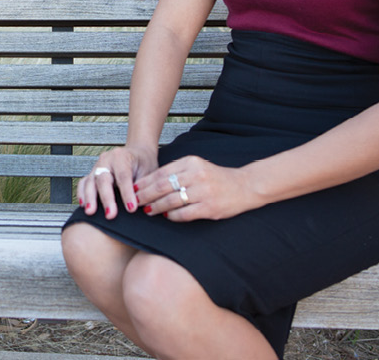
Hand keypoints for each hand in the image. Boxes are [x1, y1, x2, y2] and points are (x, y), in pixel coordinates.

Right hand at [77, 143, 157, 219]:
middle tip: (110, 214)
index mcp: (122, 157)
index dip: (127, 194)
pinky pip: (83, 183)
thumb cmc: (143, 163)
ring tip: (90, 212)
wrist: (137, 153)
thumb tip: (140, 205)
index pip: (123, 177)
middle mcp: (106, 160)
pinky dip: (82, 194)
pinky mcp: (92, 173)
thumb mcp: (148, 172)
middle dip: (106, 198)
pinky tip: (83, 205)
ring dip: (90, 198)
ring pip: (90, 182)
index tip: (131, 208)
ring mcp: (97, 166)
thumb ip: (142, 187)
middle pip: (103, 179)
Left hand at [134, 156, 257, 221]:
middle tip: (134, 201)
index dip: (144, 182)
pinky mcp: (209, 208)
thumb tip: (151, 182)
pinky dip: (172, 216)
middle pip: (162, 186)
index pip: (161, 172)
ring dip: (156, 206)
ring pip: (171, 200)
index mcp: (191, 162)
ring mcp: (203, 192)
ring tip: (146, 210)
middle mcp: (196, 175)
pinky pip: (183, 213)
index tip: (133, 188)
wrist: (245, 186)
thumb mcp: (197, 166)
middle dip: (145, 194)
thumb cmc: (216, 177)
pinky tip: (165, 216)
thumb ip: (177, 171)